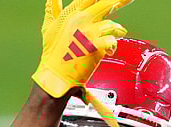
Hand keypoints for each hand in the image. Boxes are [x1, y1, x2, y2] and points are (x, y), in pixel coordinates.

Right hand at [32, 0, 132, 126]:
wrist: (55, 76)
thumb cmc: (53, 55)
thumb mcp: (49, 29)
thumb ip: (52, 11)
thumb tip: (51, 0)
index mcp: (71, 14)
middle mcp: (80, 20)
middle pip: (105, 4)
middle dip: (120, 1)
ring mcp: (89, 33)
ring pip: (111, 25)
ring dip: (117, 31)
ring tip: (118, 34)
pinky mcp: (96, 46)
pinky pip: (112, 41)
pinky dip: (113, 46)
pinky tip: (109, 51)